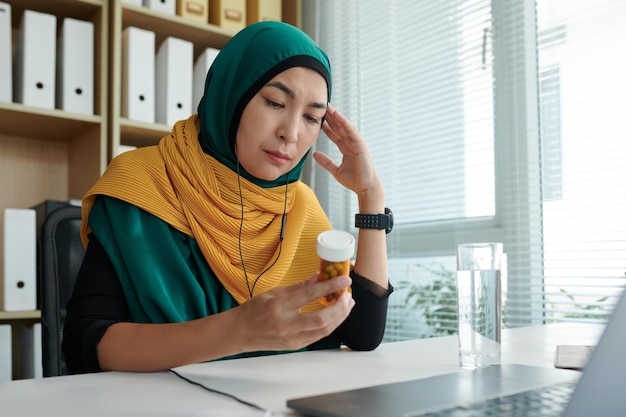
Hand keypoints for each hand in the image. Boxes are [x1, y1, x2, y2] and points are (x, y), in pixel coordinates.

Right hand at [234, 274, 354, 352]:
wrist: (240, 332)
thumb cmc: (254, 310)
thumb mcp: (274, 292)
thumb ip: (299, 287)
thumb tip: (318, 277)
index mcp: (279, 305)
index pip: (310, 294)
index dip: (330, 286)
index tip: (344, 280)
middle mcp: (286, 324)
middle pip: (322, 318)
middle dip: (340, 307)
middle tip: (348, 295)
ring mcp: (291, 338)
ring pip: (324, 330)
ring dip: (339, 317)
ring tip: (347, 305)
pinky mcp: (295, 346)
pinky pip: (318, 336)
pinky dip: (330, 325)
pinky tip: (336, 316)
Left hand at [314, 103, 382, 199]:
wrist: (365, 188)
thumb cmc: (354, 180)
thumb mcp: (335, 170)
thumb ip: (326, 162)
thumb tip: (314, 154)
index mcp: (346, 148)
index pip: (335, 134)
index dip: (326, 126)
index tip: (318, 118)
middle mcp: (351, 143)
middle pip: (339, 128)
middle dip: (330, 118)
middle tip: (321, 107)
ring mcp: (356, 143)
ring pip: (344, 127)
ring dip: (336, 116)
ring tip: (328, 107)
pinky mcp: (360, 145)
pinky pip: (351, 131)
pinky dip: (344, 123)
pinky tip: (338, 116)